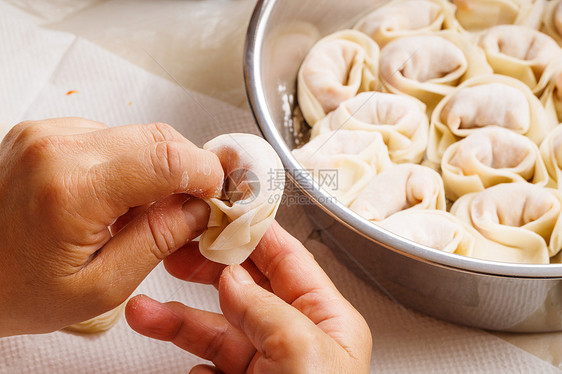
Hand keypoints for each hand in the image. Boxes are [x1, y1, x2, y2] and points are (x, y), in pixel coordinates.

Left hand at [0, 118, 223, 335]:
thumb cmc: (17, 290)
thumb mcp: (100, 286)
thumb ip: (158, 241)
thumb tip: (199, 209)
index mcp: (72, 189)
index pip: (168, 158)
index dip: (206, 174)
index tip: (218, 197)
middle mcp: (57, 147)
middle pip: (158, 137)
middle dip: (187, 171)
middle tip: (191, 208)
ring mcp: (47, 134)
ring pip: (138, 136)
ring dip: (156, 170)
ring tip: (139, 212)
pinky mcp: (45, 132)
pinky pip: (111, 138)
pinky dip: (128, 165)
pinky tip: (114, 198)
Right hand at [126, 221, 371, 372]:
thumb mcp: (303, 356)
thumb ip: (268, 309)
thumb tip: (235, 276)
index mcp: (327, 321)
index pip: (288, 260)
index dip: (255, 232)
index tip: (222, 211)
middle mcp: (298, 338)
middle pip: (246, 287)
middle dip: (208, 268)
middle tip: (175, 251)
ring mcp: (268, 366)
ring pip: (218, 327)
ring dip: (180, 316)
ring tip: (145, 309)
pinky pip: (210, 365)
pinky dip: (189, 359)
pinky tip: (181, 363)